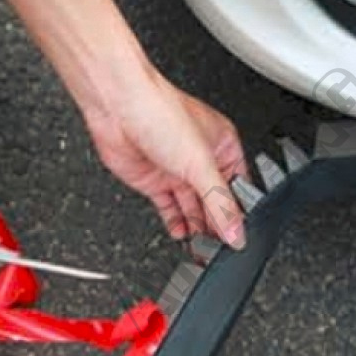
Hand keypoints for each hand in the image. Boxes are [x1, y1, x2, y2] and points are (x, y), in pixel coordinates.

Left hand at [0, 0, 247, 247]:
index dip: (239, 214)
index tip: (239, 237)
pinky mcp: (155, 182)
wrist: (116, 106)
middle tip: (221, 249)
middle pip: (215, 202)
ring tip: (203, 249)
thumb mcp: (200, 164)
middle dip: (218, 225)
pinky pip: (170, 209)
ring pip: (193, 209)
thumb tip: (237, 233)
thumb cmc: (159, 112)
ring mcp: (177, 171)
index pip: (238, 189)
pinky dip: (177, 223)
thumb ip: (220, 203)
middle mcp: (201, 160)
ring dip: (198, 228)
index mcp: (223, 147)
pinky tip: (183, 234)